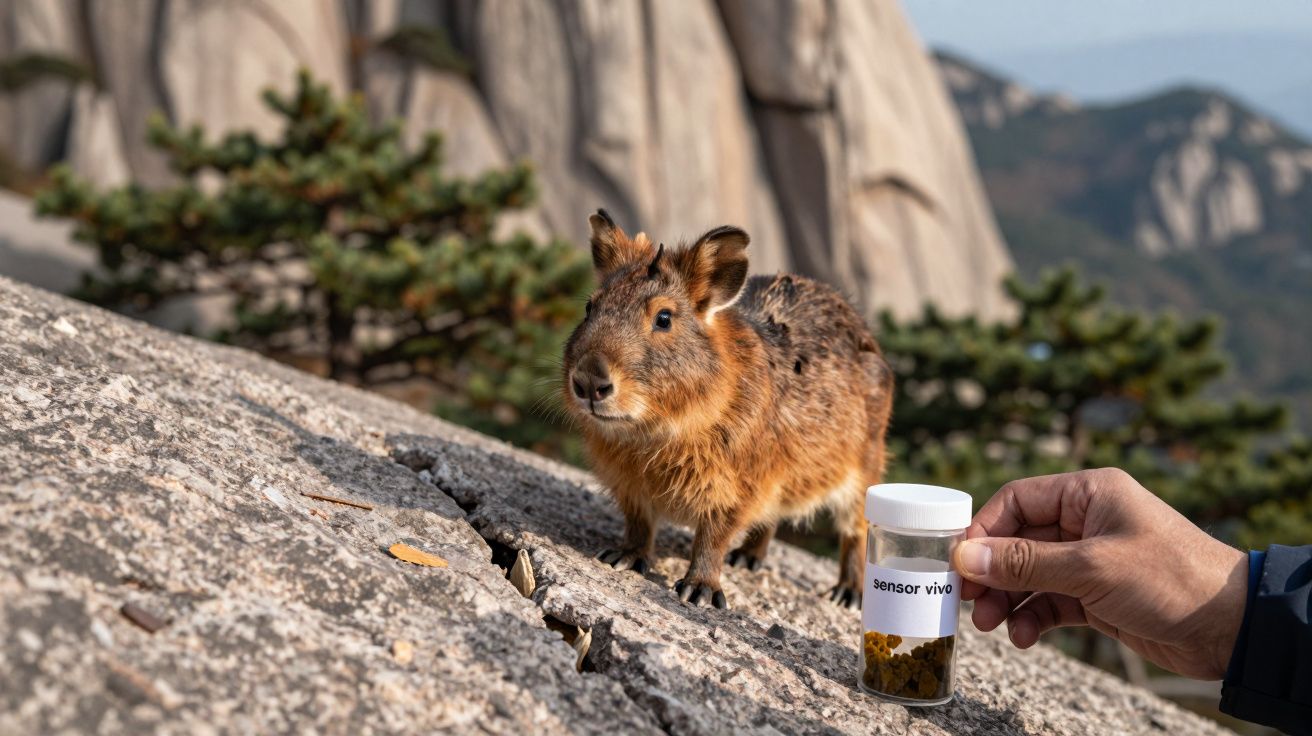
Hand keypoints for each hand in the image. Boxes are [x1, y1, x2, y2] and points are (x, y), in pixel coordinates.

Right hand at [953, 468, 1247, 679]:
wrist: (1231, 627)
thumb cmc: (1169, 579)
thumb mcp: (1090, 568)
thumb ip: (1024, 564)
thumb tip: (964, 558)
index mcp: (1088, 493)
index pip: (1017, 501)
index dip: (984, 530)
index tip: (959, 563)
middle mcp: (1087, 521)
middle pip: (1018, 540)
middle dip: (993, 573)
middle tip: (970, 603)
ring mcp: (1092, 559)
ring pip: (1031, 574)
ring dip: (1009, 599)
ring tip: (994, 626)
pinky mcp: (1099, 594)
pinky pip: (1051, 600)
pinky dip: (1034, 617)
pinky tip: (1025, 636)